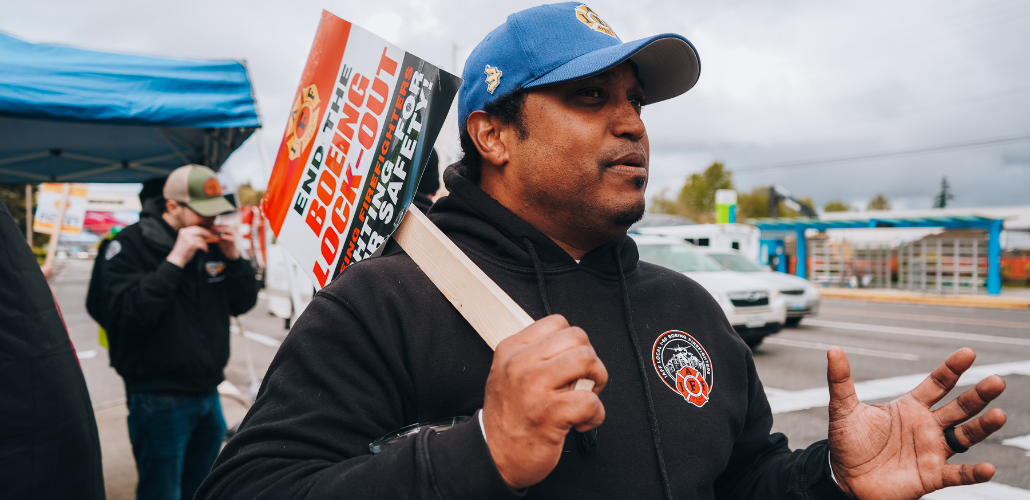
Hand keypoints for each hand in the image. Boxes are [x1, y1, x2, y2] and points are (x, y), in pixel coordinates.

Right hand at [166, 226, 214, 267]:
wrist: (177, 258)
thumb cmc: (182, 250)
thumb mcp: (186, 239)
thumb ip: (192, 235)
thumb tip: (204, 233)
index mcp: (183, 231)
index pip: (196, 227)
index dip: (203, 230)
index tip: (208, 232)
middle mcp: (185, 233)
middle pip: (200, 230)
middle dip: (207, 233)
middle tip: (211, 236)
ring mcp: (188, 238)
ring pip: (201, 238)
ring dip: (205, 244)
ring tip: (205, 247)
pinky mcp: (192, 244)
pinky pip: (202, 244)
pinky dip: (205, 247)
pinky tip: (205, 250)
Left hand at [213, 225, 239, 259]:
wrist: (230, 253)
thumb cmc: (225, 245)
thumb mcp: (220, 239)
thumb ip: (217, 235)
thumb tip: (211, 230)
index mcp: (228, 231)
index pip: (224, 225)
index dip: (218, 225)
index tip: (212, 226)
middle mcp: (232, 232)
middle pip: (227, 226)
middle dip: (220, 226)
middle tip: (213, 227)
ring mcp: (234, 236)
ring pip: (230, 230)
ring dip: (223, 229)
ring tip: (217, 230)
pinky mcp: (234, 241)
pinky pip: (231, 238)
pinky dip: (226, 236)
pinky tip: (221, 236)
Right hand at [482, 314, 607, 489]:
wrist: (493, 456)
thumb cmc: (509, 417)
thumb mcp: (507, 374)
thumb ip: (534, 355)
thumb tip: (572, 348)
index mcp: (511, 350)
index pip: (557, 323)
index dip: (572, 343)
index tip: (569, 364)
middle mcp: (520, 364)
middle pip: (577, 338)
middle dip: (589, 360)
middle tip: (582, 382)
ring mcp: (535, 388)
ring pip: (587, 360)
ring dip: (597, 381)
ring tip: (584, 397)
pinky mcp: (550, 414)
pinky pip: (591, 401)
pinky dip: (596, 414)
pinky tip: (581, 422)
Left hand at [826, 347, 1006, 498]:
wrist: (844, 478)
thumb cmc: (848, 442)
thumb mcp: (842, 409)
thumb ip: (840, 381)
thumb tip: (833, 349)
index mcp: (910, 407)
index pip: (937, 384)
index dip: (952, 369)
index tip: (969, 353)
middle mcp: (927, 426)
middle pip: (959, 407)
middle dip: (978, 395)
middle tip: (997, 380)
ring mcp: (932, 450)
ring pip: (965, 436)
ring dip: (982, 427)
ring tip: (1000, 415)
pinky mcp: (931, 476)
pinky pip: (957, 474)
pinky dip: (972, 473)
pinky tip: (987, 468)